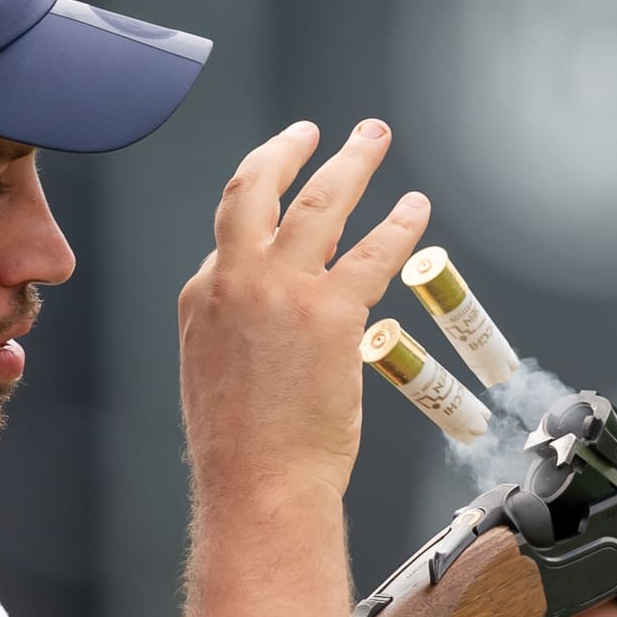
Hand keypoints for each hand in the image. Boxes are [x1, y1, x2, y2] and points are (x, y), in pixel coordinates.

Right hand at [177, 121, 430, 499]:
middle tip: (312, 131)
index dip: (265, 215)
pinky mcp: (332, 311)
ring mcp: (283, 290)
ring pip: (320, 201)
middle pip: (258, 187)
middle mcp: (235, 280)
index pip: (233, 233)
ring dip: (352, 163)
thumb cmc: (242, 449)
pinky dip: (399, 225)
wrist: (258, 485)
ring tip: (372, 139)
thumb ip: (237, 327)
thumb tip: (273, 309)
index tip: (289, 200)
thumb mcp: (214, 373)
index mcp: (202, 296)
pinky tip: (414, 209)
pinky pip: (374, 252)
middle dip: (288, 149)